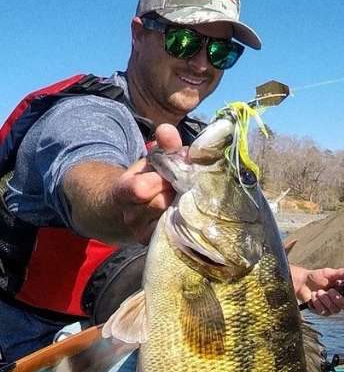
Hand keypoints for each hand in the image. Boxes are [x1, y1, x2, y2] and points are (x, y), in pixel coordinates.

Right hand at [111, 124, 181, 243]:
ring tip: (188, 195)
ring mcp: (144, 234)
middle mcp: (131, 217)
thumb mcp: (154, 160)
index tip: (170, 174)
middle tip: (186, 184)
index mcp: (123, 193)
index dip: (160, 180)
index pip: (140, 189)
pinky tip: (192, 210)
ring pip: (172, 217)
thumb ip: (163, 146)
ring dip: (184, 204)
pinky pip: (179, 231)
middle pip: (161, 203)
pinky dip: (188, 218)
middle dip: (176, 190)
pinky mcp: (160, 242)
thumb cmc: (148, 179)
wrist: (131, 210)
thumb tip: (167, 130)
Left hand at [290, 265, 343, 315]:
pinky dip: (316, 302)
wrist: (302, 283)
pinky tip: (313, 296)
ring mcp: (332, 307)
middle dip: (336, 298)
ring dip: (324, 299)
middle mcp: (341, 300)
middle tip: (329, 290)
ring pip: (334, 309)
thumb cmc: (317, 277)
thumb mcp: (329, 273)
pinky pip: (323, 311)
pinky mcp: (323, 312)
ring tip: (318, 291)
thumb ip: (341, 273)